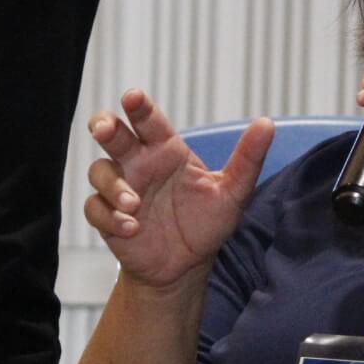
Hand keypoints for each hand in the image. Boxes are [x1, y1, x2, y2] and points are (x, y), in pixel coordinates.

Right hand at [84, 89, 274, 288]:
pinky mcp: (108, 217)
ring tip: (135, 204)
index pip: (149, 120)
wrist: (186, 266)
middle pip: (112, 135)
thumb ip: (247, 159)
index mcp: (166, 149)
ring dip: (114, 185)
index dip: (139, 106)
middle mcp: (139, 164)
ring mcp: (121, 189)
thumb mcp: (232, 193)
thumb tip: (267, 123)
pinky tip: (130, 227)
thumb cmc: (206, 223)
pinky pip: (96, 208)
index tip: (133, 97)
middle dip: (105, 127)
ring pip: (100, 171)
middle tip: (105, 129)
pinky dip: (109, 216)